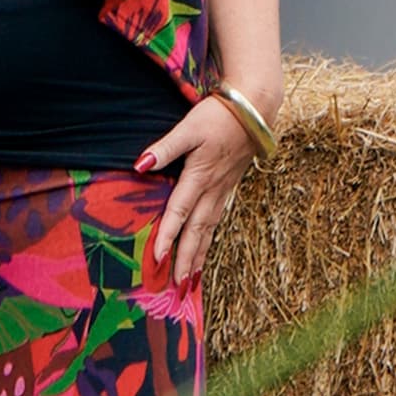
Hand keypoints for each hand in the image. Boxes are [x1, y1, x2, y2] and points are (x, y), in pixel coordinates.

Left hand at [136, 95, 256, 288]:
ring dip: (200, 255)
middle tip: (177, 286)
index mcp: (200, 176)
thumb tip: (140, 165)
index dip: (168, 236)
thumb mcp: (188, 127)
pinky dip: (210, 239)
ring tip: (191, 280)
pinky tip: (205, 249)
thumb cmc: (219, 116)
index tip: (157, 259)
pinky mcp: (230, 187)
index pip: (180, 212)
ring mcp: (224, 190)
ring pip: (209, 229)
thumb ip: (165, 148)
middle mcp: (213, 189)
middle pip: (197, 231)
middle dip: (187, 259)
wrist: (255, 108)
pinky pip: (217, 220)